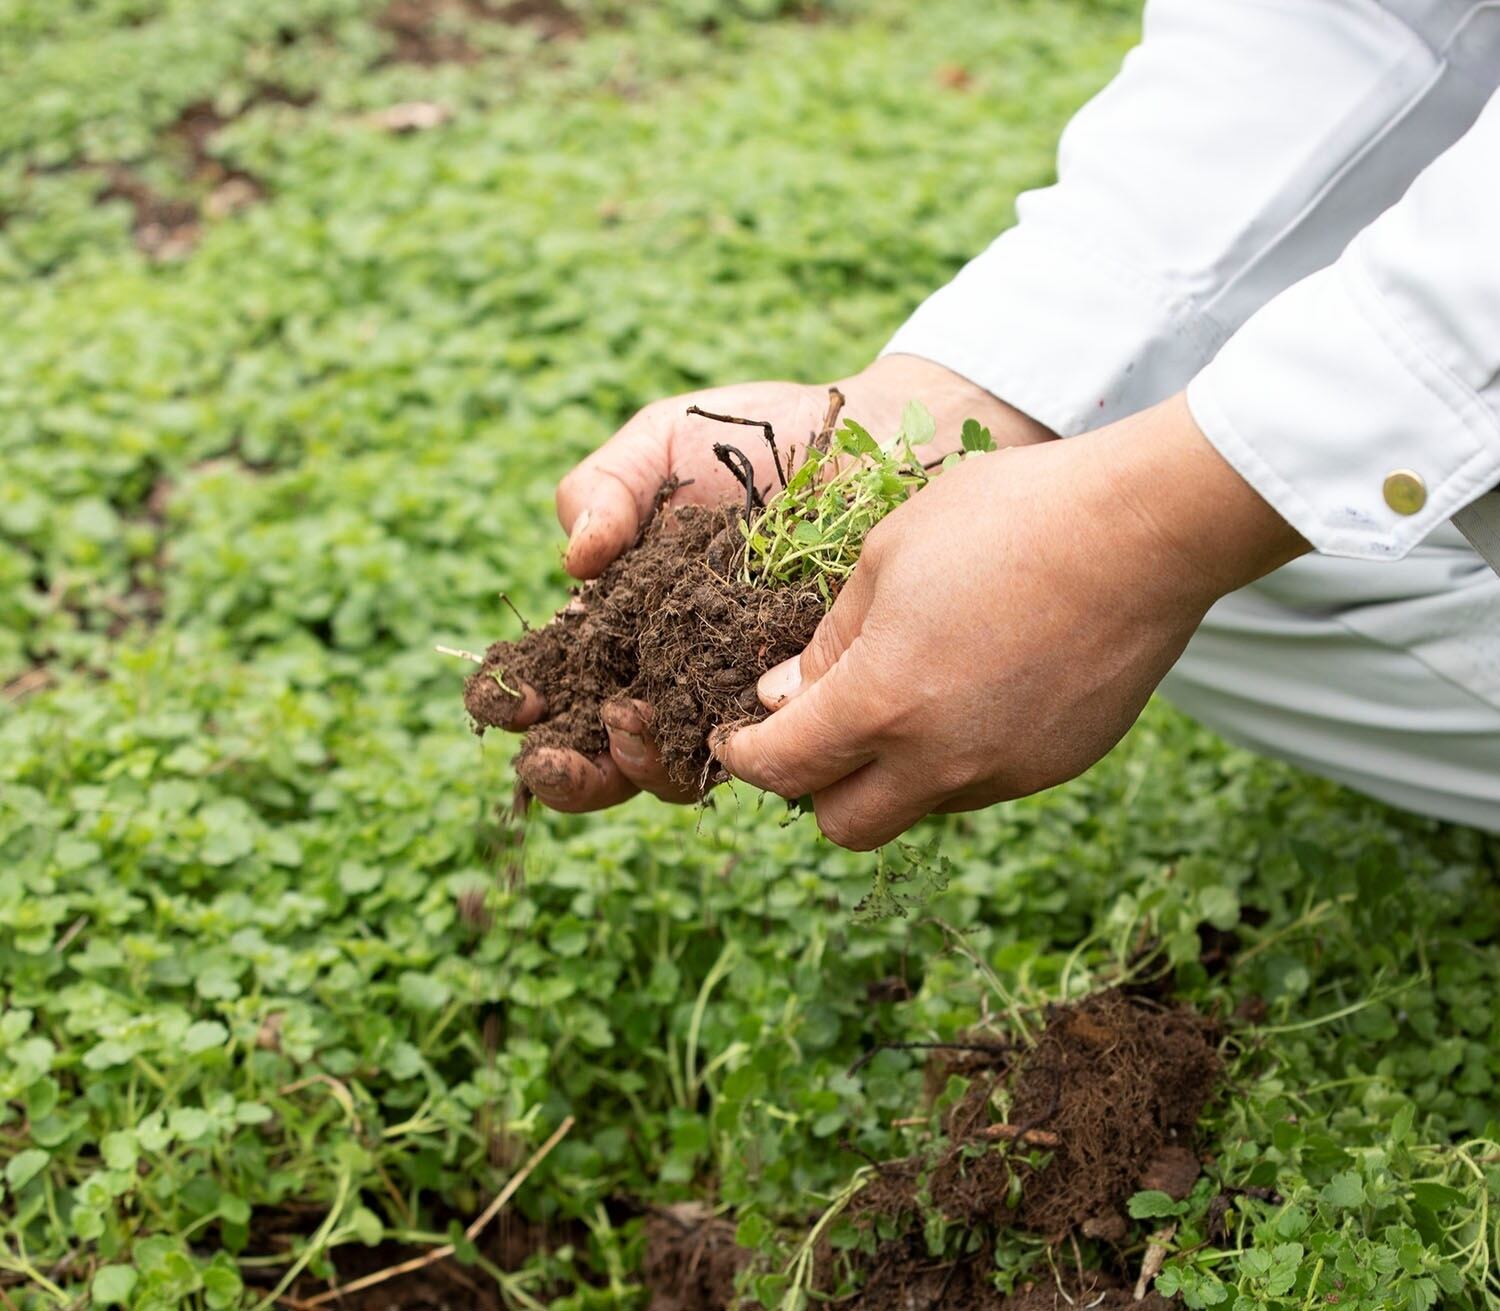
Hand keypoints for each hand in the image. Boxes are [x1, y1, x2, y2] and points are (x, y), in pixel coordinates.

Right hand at [511, 355, 1054, 810]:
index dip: (520, 702)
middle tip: (552, 759)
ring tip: (630, 723)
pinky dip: (725, 753)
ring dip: (637, 766)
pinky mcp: (801, 706)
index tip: (507, 700)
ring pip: (674, 771)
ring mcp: (733, 695)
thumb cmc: (759, 436)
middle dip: (567, 772)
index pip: (557, 682)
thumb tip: (574, 563)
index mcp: (621, 620)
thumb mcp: (662, 441)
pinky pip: (761, 752)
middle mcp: (669, 672)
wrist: (871, 439)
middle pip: (604, 751)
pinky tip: (710, 728)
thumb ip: (603, 486)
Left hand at [713, 395, 1308, 848]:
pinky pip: (982, 782)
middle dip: (814, 788)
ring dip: (891, 771)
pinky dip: (957, 754)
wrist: (1141, 530)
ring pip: (916, 805)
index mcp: (881, 705)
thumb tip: (780, 700)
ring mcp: (1005, 773)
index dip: (744, 756)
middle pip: (843, 825)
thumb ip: (827, 644)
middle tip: (817, 728)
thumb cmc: (1003, 520)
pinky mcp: (1056, 766)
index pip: (782, 770)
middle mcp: (940, 762)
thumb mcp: (887, 558)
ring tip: (913, 689)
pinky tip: (979, 685)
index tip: (738, 734)